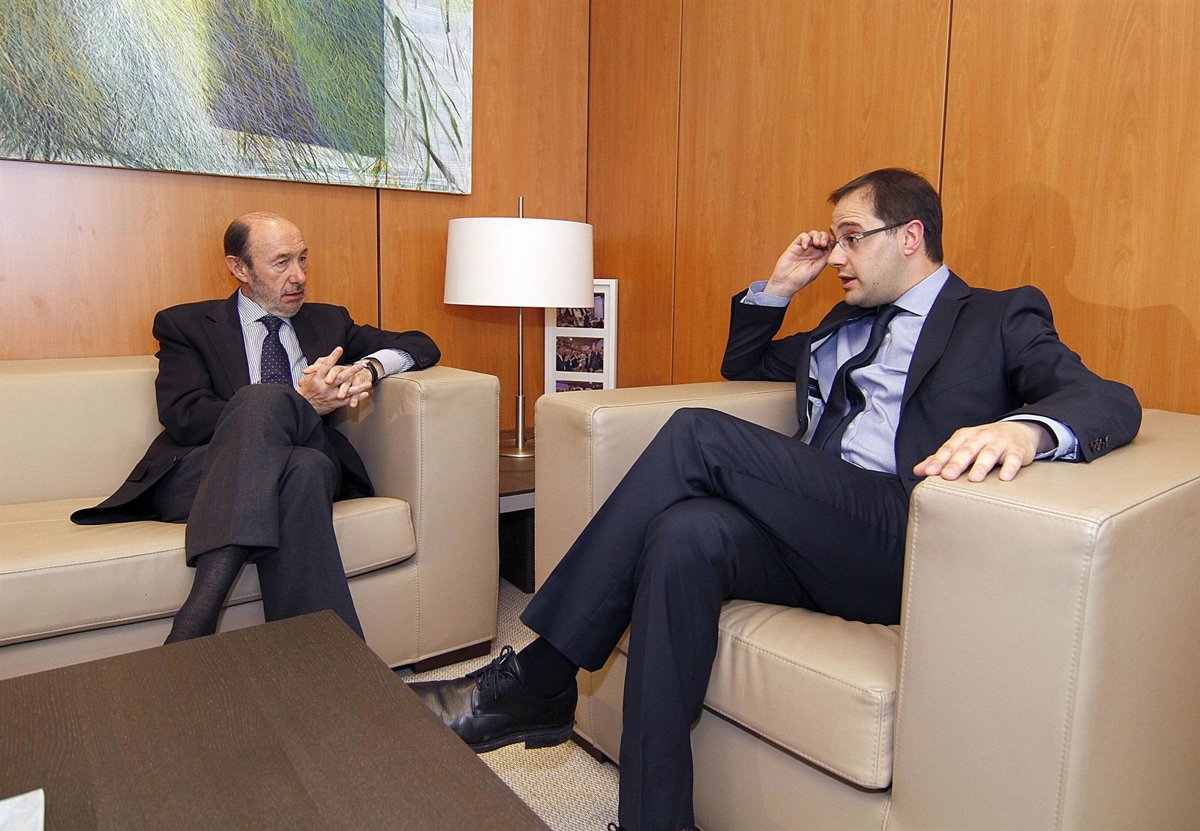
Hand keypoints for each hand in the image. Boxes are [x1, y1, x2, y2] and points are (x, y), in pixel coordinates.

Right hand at [298, 347, 372, 413]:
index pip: (326, 366)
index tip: (339, 349)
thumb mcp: (309, 376)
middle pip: (340, 377)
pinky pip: (348, 400)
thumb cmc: (308, 389)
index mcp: (318, 378)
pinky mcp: (336, 403)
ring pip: (347, 391)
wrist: (305, 407)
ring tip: (369, 383)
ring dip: (359, 387)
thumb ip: (318, 366)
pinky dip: (357, 397)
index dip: (333, 357)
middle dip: (352, 371)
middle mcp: (325, 387)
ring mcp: (332, 396)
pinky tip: (365, 394)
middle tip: (361, 365)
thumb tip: (328, 357)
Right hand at [763, 230, 834, 298]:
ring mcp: (804, 248)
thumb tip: (833, 247)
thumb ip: (825, 258)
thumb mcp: (817, 269)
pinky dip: (805, 239)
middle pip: (822, 236)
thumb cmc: (801, 279)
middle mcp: (813, 251)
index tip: (832, 244)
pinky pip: (802, 236)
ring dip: (817, 236)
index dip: (831, 241)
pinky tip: (805, 247)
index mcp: (820, 256)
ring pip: (813, 234)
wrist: (786, 282)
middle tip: (823, 244)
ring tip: (816, 243)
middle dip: (825, 237)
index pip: (829, 244)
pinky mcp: (795, 246)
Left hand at [913, 421, 1053, 482]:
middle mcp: (981, 437)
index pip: (949, 448)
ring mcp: (1000, 442)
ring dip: (981, 466)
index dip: (939, 460)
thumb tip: (917, 470)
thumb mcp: (962, 446)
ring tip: (974, 479)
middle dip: (956, 463)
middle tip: (948, 476)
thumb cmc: (983, 442)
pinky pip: (1014, 458)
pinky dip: (1010, 467)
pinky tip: (1005, 478)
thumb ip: (941, 458)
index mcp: (964, 436)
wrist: (1018, 430)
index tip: (929, 473)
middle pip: (967, 450)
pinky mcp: (1017, 450)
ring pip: (989, 453)